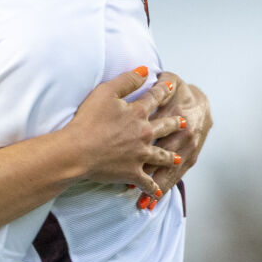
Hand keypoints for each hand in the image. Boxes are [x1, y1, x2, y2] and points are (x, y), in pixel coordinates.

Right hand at [65, 69, 182, 192]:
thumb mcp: (105, 92)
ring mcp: (140, 155)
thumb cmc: (88, 121)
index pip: (155, 98)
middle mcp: (144, 133)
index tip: (171, 87)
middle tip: (184, 123)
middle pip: (165, 127)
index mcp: (138, 113)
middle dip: (176, 124)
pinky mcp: (132, 172)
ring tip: (178, 158)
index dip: (163, 91)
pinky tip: (158, 192)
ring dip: (171, 157)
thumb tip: (145, 70)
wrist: (78, 151)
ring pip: (162, 156)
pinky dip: (152, 188)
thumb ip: (127, 80)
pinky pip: (146, 182)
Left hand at [139, 72, 211, 206]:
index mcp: (179, 116)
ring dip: (156, 189)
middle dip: (149, 175)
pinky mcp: (189, 160)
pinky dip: (163, 188)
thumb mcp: (171, 83)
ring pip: (170, 172)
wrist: (202, 103)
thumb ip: (160, 83)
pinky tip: (152, 201)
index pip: (160, 133)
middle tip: (130, 188)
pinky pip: (175, 176)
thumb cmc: (180, 93)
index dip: (144, 146)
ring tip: (143, 204)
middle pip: (165, 159)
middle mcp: (185, 137)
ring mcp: (188, 151)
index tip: (126, 159)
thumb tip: (146, 74)